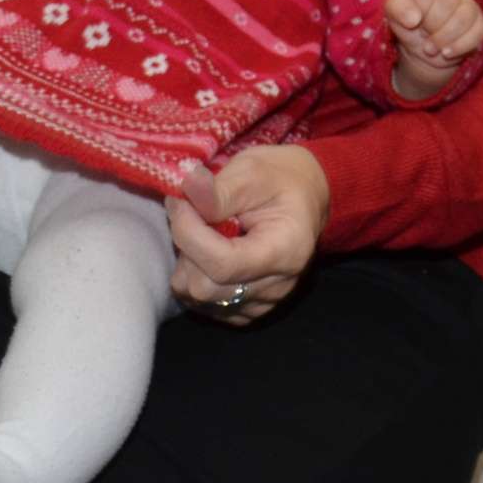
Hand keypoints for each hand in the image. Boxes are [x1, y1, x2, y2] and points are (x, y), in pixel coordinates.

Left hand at [166, 147, 328, 323]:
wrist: (303, 195)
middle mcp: (276, 286)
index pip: (223, 263)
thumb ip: (218, 190)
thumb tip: (184, 190)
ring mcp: (261, 303)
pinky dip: (194, 276)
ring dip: (187, 263)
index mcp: (286, 251)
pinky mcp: (245, 310)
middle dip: (186, 248)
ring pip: (196, 298)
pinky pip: (202, 304)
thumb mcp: (252, 171)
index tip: (180, 202)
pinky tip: (208, 252)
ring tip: (201, 233)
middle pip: (205, 287)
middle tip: (190, 214)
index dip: (189, 234)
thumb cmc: (279, 179)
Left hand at [385, 0, 482, 98]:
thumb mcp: (394, 13)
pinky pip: (477, 33)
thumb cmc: (408, 24)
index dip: (418, 9)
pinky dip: (459, 46)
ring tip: (430, 49)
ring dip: (444, 38)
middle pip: (447, 2)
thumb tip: (413, 18)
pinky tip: (446, 53)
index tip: (411, 22)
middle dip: (431, 26)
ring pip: (464, 18)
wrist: (424, 48)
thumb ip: (398, 8)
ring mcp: (468, 6)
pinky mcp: (479, 24)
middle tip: (423, 38)